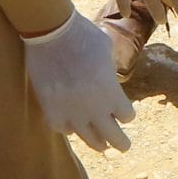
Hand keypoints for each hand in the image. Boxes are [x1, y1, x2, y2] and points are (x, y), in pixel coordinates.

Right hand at [21, 14, 135, 151]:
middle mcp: (94, 108)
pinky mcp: (51, 110)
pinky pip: (62, 129)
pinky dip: (68, 129)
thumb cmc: (83, 34)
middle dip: (120, 143)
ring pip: (88, 139)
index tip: (124, 114)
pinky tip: (72, 127)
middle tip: (123, 146)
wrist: (51, 31)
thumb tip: (110, 77)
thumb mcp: (106, 50)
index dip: (126, 115)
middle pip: (113, 137)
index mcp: (112, 93)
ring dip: (98, 144)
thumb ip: (110, 70)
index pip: (126, 116)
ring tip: (102, 146)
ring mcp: (71, 112)